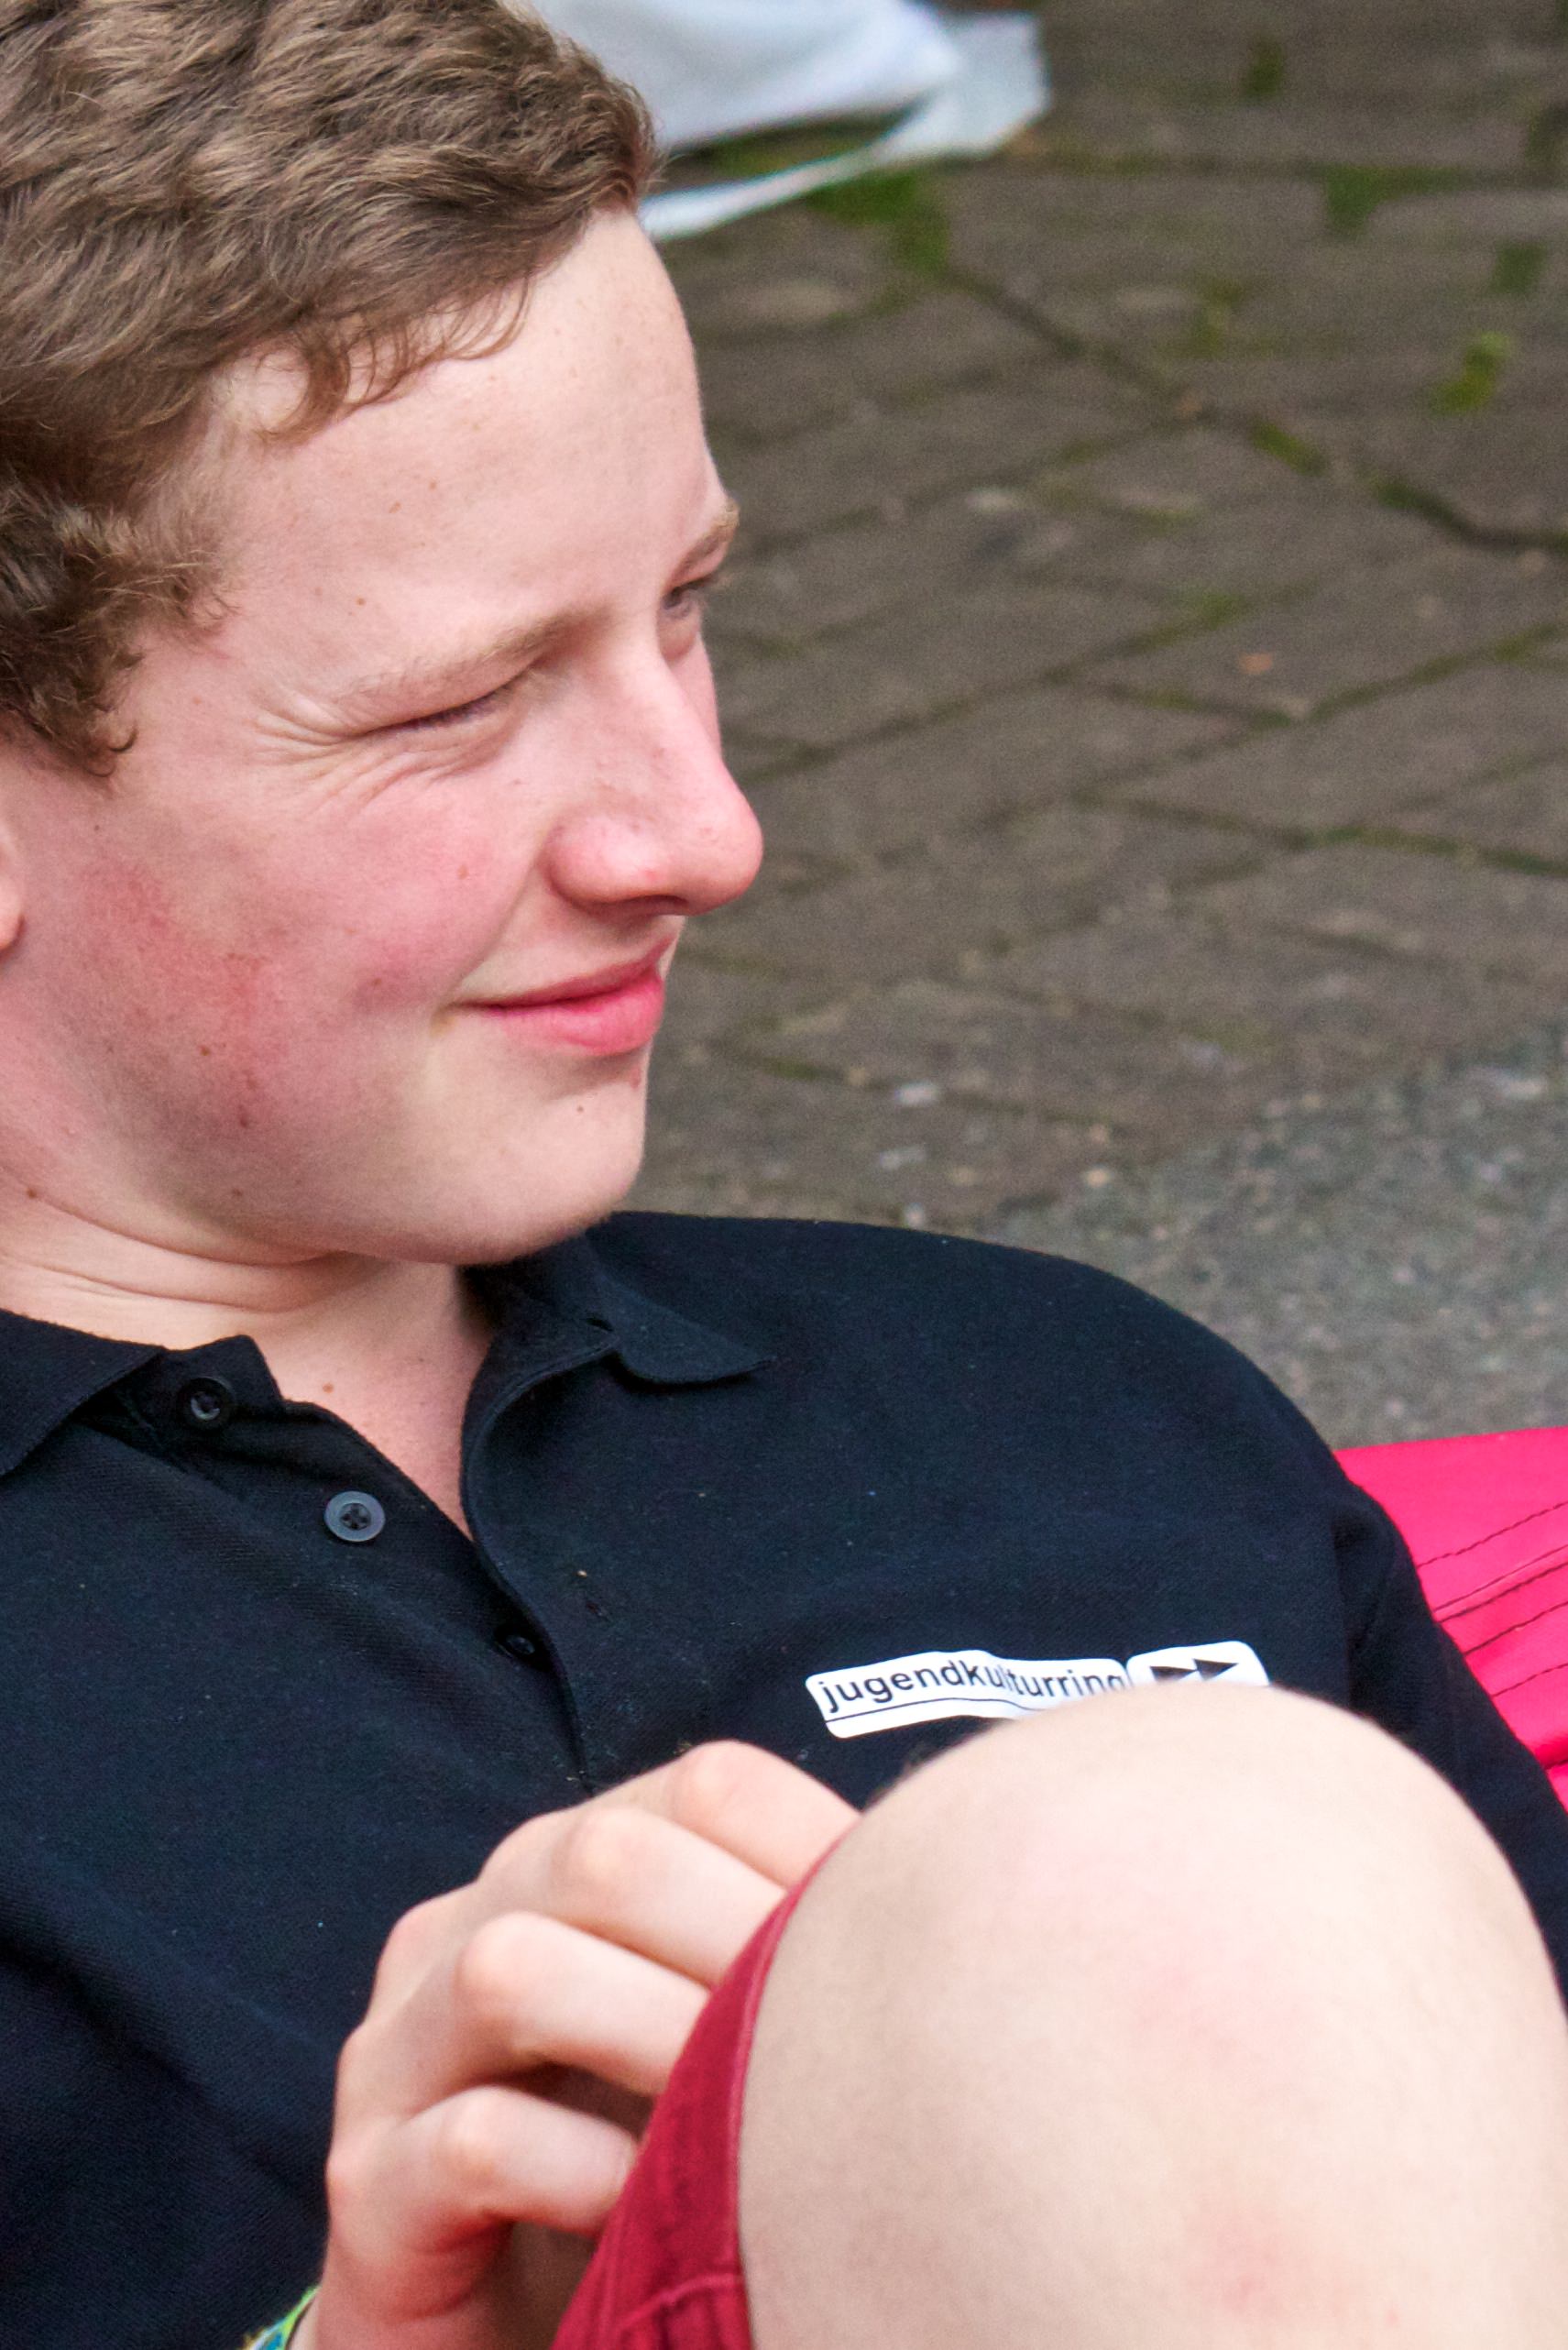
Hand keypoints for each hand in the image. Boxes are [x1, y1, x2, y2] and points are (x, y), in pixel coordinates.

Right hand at [299, 1742, 854, 2349]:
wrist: (504, 2341)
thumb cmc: (645, 2176)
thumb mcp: (719, 2043)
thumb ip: (783, 1961)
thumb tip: (942, 1905)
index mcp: (561, 1867)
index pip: (701, 1789)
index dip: (810, 1852)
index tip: (905, 1946)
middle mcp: (467, 1928)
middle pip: (604, 1856)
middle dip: (738, 1938)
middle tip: (841, 2041)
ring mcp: (400, 2052)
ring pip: (512, 1970)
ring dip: (657, 2036)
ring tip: (750, 2122)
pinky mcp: (367, 2186)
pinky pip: (469, 2138)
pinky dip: (577, 2164)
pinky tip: (646, 2208)